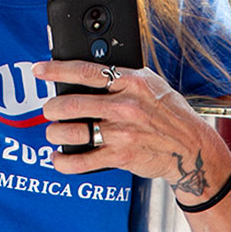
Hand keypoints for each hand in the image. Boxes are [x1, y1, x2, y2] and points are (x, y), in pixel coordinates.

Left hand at [34, 61, 230, 201]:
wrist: (191, 146)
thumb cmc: (168, 111)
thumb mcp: (150, 83)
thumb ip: (122, 76)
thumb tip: (88, 72)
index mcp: (131, 82)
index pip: (86, 72)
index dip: (57, 70)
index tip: (39, 70)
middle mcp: (124, 106)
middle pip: (72, 104)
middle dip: (51, 108)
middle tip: (48, 110)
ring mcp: (121, 133)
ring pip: (72, 132)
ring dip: (55, 133)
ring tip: (54, 132)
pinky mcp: (120, 156)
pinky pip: (81, 162)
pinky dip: (63, 161)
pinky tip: (58, 158)